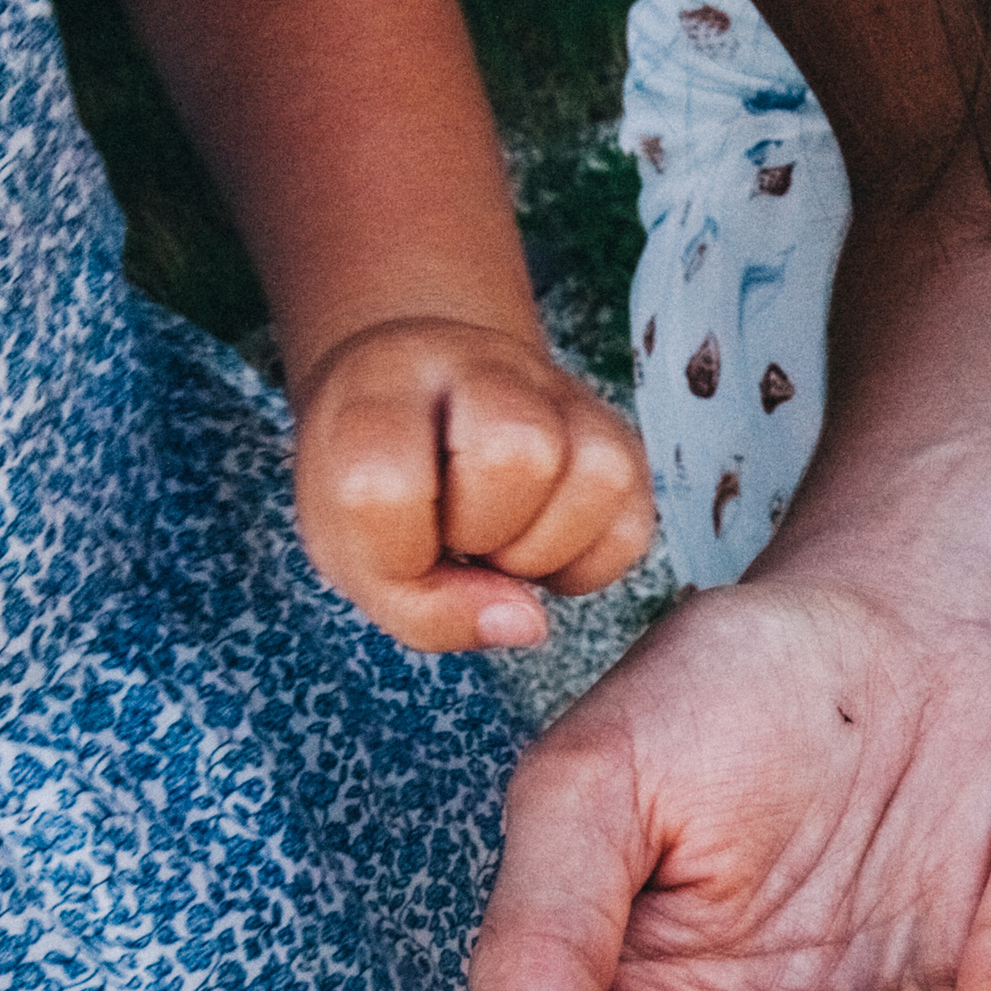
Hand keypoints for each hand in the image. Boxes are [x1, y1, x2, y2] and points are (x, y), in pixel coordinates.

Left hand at [292, 317, 655, 651]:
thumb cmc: (380, 480)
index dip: (398, 556)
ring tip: (502, 542)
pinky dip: (589, 566)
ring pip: (599, 477)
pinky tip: (541, 547)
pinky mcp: (615, 434)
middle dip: (487, 533)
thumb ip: (422, 608)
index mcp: (382, 386)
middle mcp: (481, 366)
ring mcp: (560, 394)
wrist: (420, 400)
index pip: (385, 487)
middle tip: (458, 536)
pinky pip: (634, 525)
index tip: (398, 551)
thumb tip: (526, 623)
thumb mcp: (356, 551)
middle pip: (518, 453)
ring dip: (546, 550)